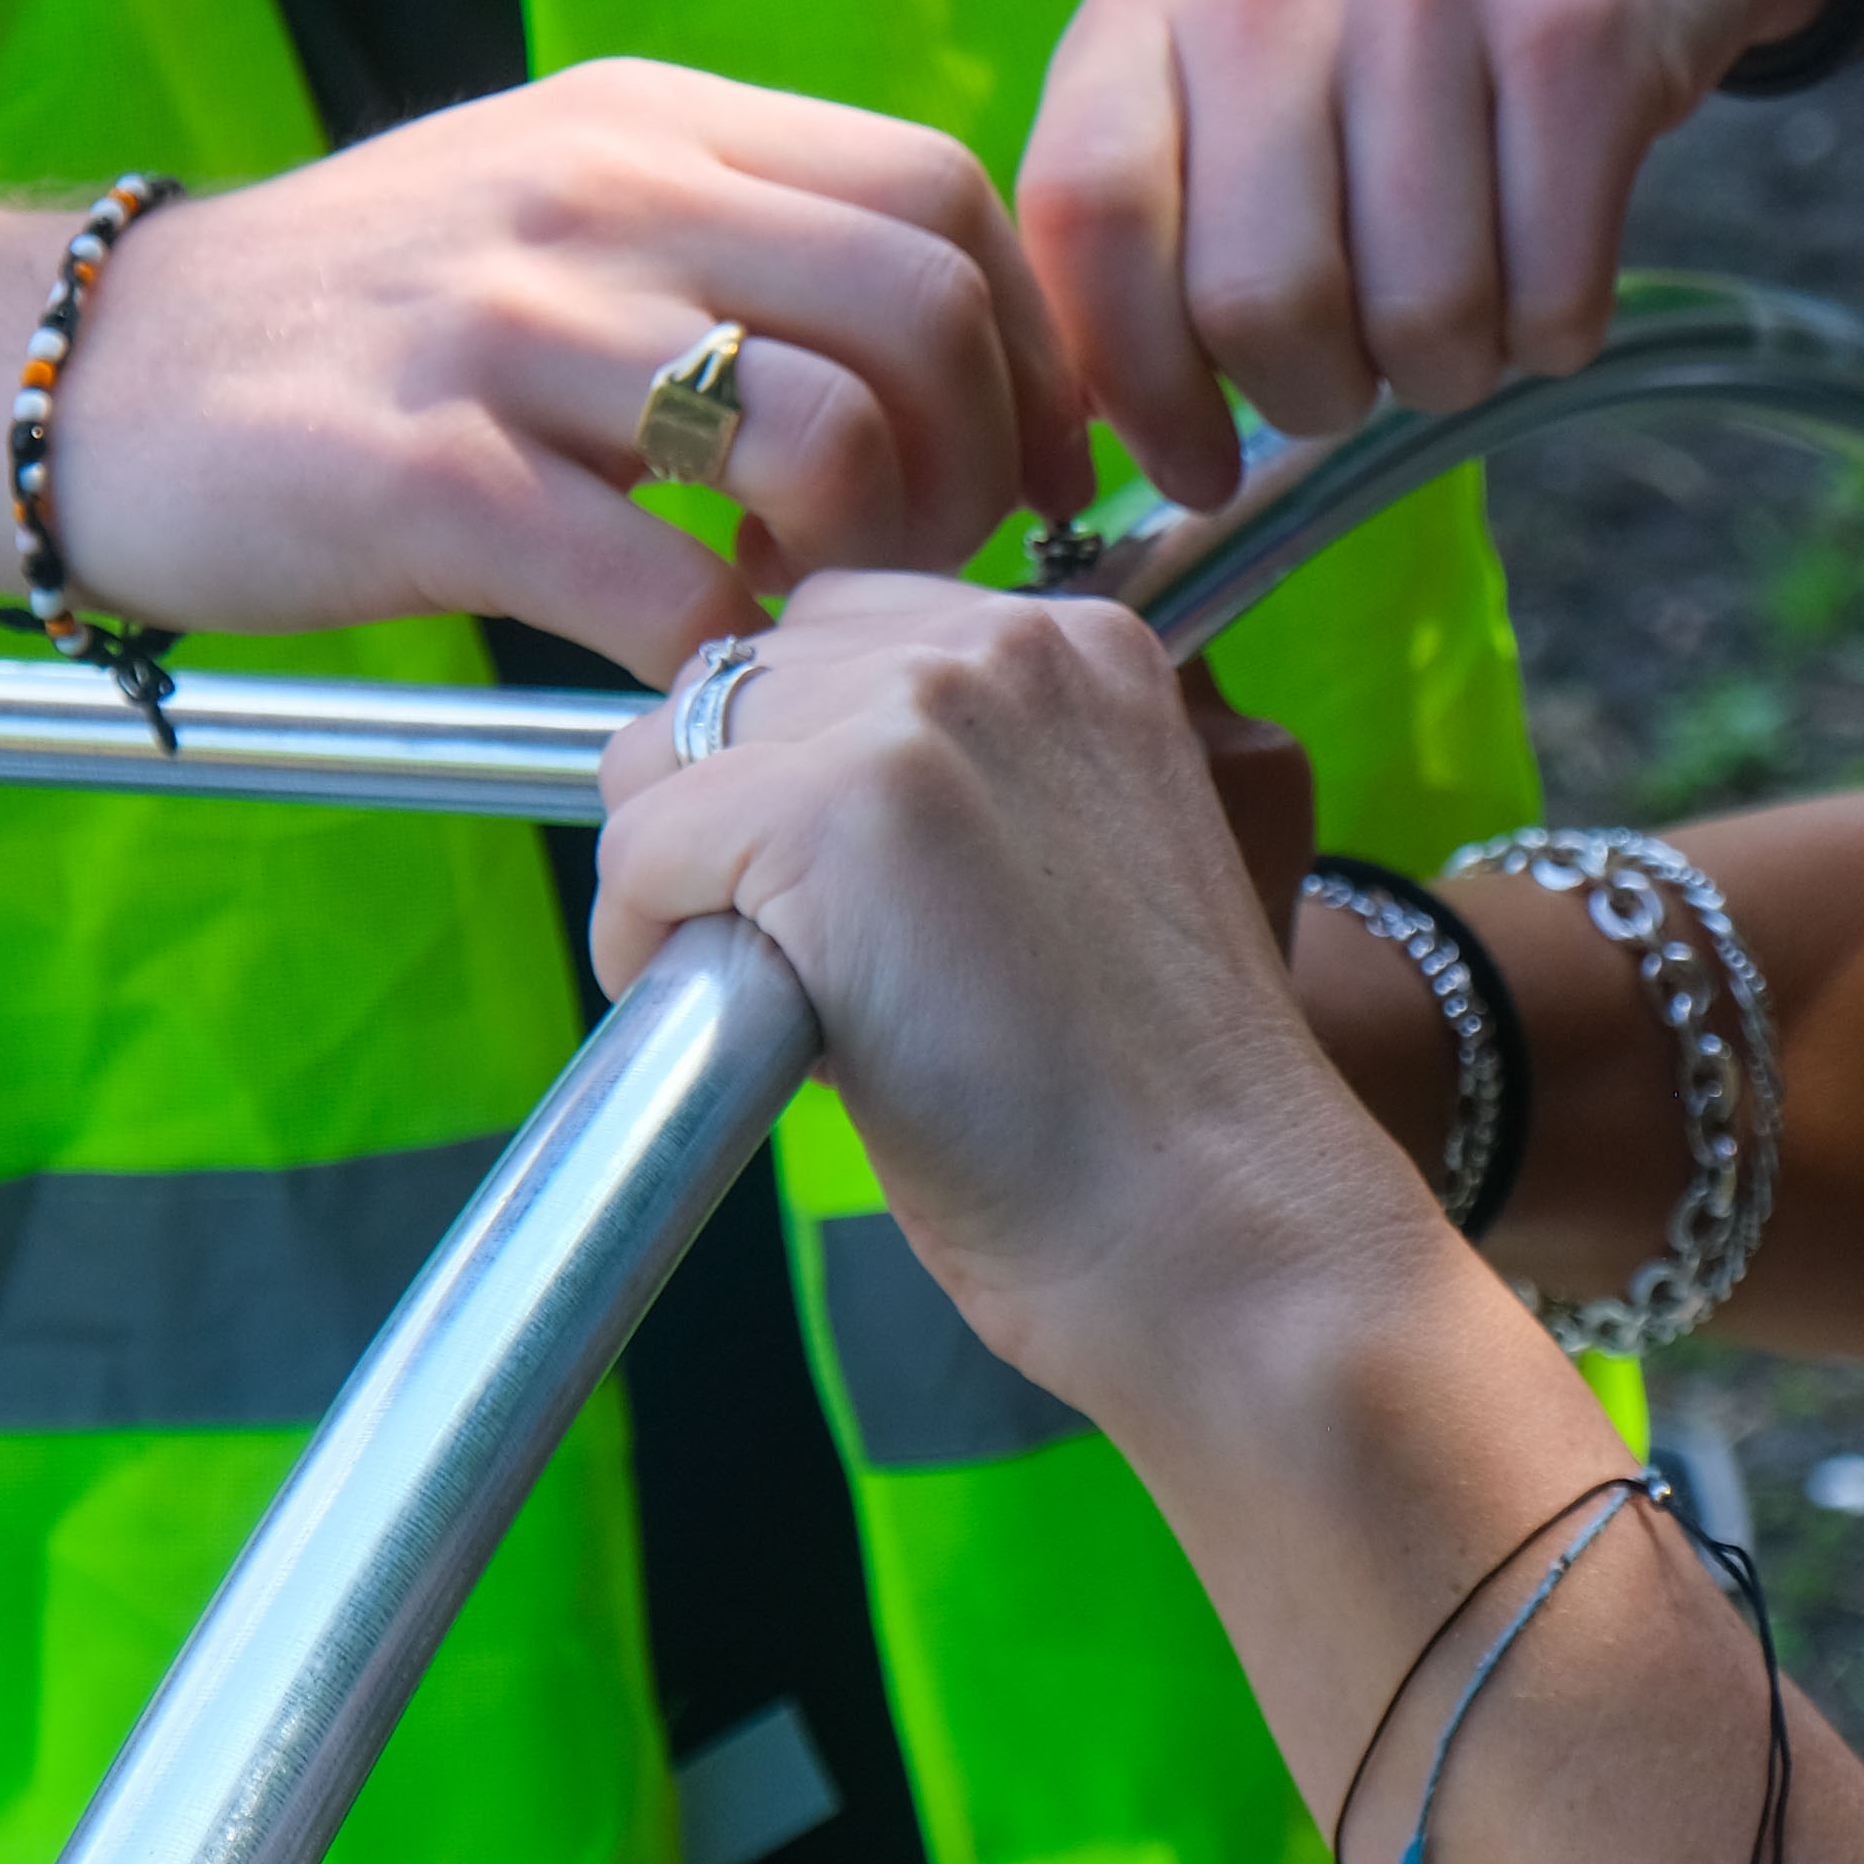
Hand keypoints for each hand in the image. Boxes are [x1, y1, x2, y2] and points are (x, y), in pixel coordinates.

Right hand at [43, 63, 1097, 684]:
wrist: (90, 373)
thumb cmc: (361, 322)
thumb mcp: (557, 203)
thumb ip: (733, 232)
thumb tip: (945, 326)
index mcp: (653, 125)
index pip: (941, 192)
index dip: (1028, 344)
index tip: (1030, 464)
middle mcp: (599, 198)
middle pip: (921, 306)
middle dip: (978, 463)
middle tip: (925, 561)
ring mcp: (509, 330)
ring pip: (820, 433)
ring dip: (859, 561)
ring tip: (799, 606)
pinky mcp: (421, 475)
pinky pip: (657, 582)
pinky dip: (717, 656)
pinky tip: (686, 666)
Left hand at [594, 578, 1416, 1399]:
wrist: (1224, 1232)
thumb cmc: (1151, 1107)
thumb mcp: (1087, 867)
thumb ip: (972, 786)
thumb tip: (761, 785)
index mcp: (1086, 645)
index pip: (842, 630)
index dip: (801, 767)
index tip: (836, 893)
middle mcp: (1007, 643)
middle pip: (740, 678)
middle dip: (728, 816)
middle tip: (798, 961)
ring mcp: (921, 714)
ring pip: (664, 751)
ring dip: (680, 876)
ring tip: (768, 997)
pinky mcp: (836, 812)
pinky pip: (638, 850)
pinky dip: (644, 947)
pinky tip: (744, 1035)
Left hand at [1018, 0, 1832, 503]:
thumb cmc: (1383, 31)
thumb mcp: (1221, 79)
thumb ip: (1142, 227)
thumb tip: (1093, 429)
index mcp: (1149, 2)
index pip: (1087, 217)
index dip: (1134, 383)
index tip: (1192, 463)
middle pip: (1260, 304)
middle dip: (1313, 396)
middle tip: (1349, 370)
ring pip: (1422, 320)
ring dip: (1444, 371)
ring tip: (1454, 305)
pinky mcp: (1579, 36)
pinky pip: (1553, 295)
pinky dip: (1550, 334)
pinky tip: (1543, 267)